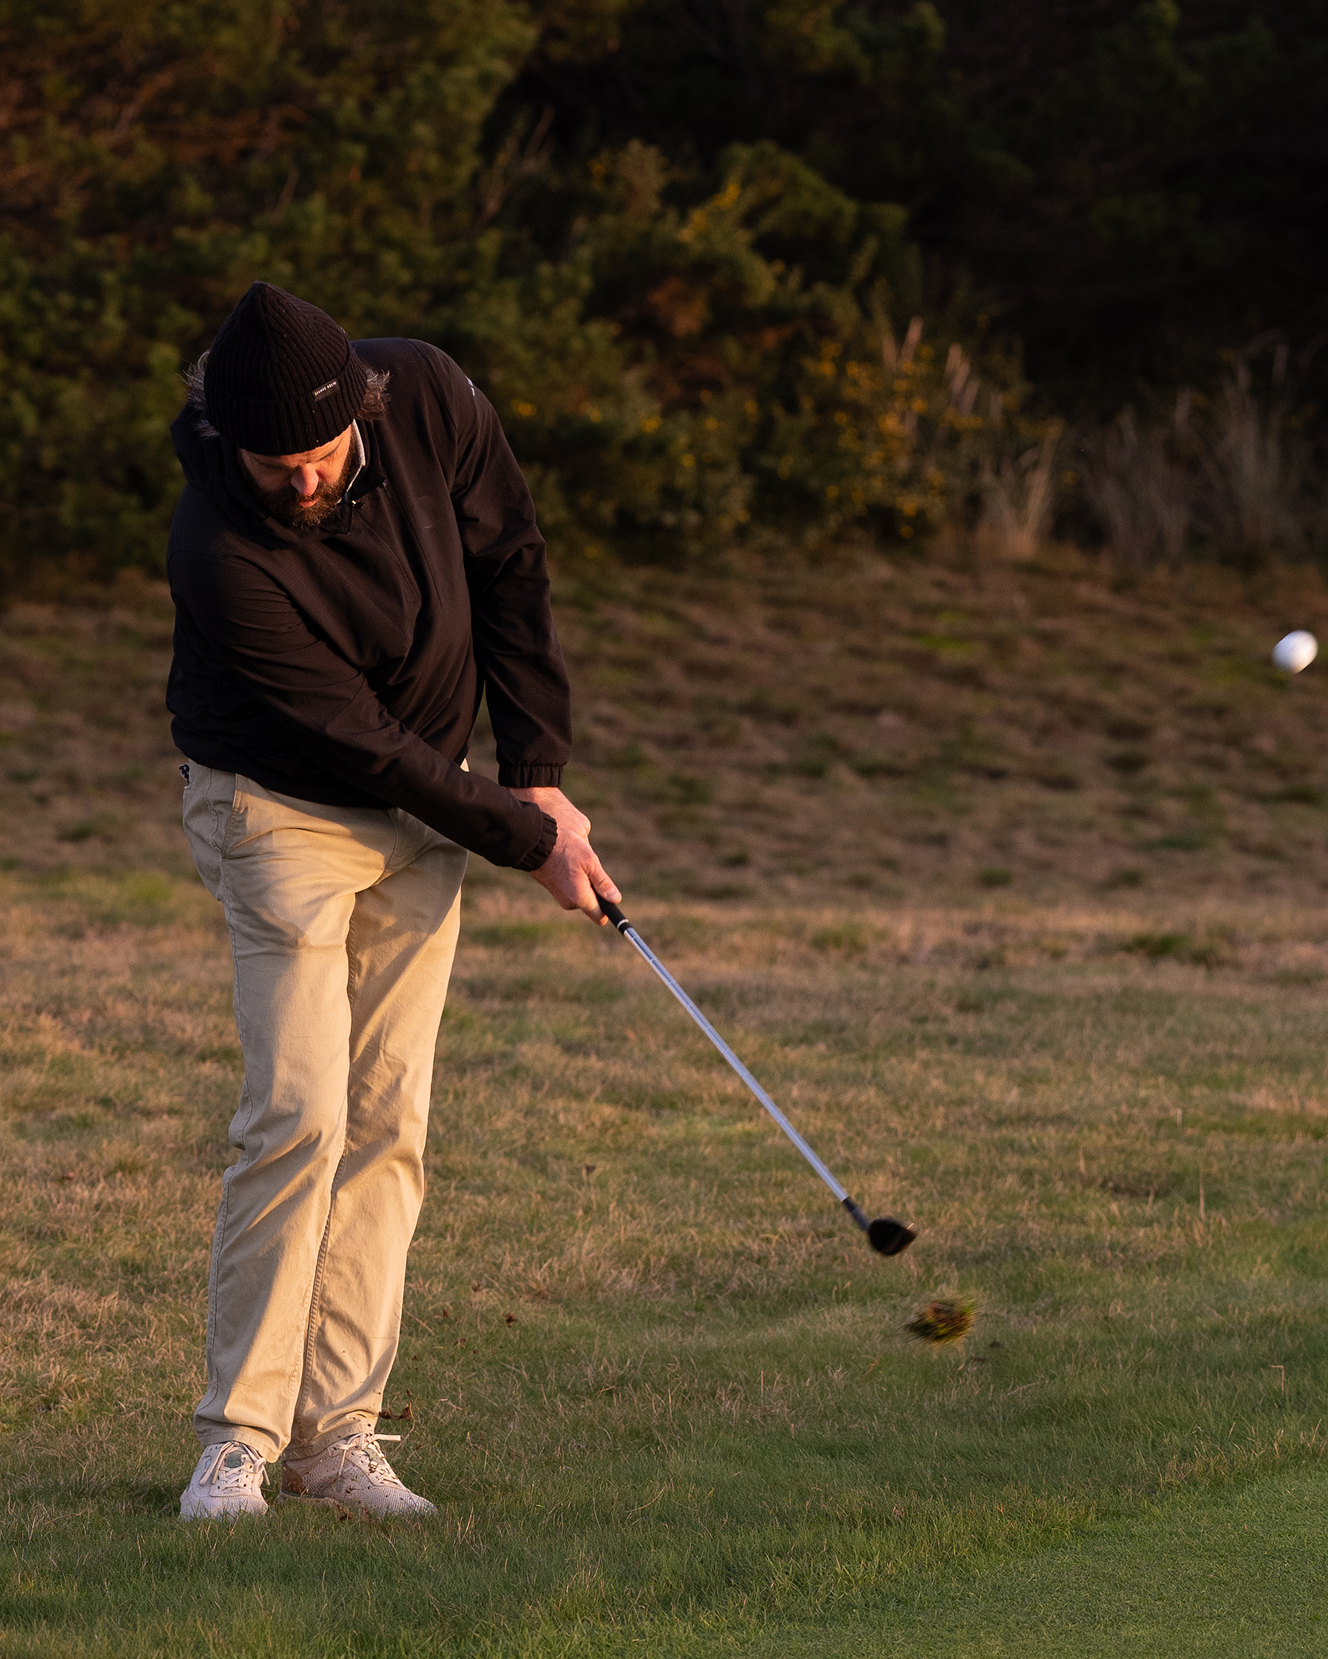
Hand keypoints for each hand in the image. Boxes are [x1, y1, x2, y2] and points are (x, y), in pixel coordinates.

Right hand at [510, 786, 620, 923]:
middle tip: (590, 868)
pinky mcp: (553, 889)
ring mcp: (560, 897)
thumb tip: (615, 900)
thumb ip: (603, 883)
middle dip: (595, 889)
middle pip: (592, 903)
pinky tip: (568, 863)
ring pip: (581, 894)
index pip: (600, 916)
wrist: (536, 841)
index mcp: (580, 898)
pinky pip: (570, 888)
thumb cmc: (564, 849)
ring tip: (576, 862)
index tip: (612, 899)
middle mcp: (569, 902)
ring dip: (584, 881)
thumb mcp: (590, 861)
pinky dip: (573, 878)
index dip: (609, 910)